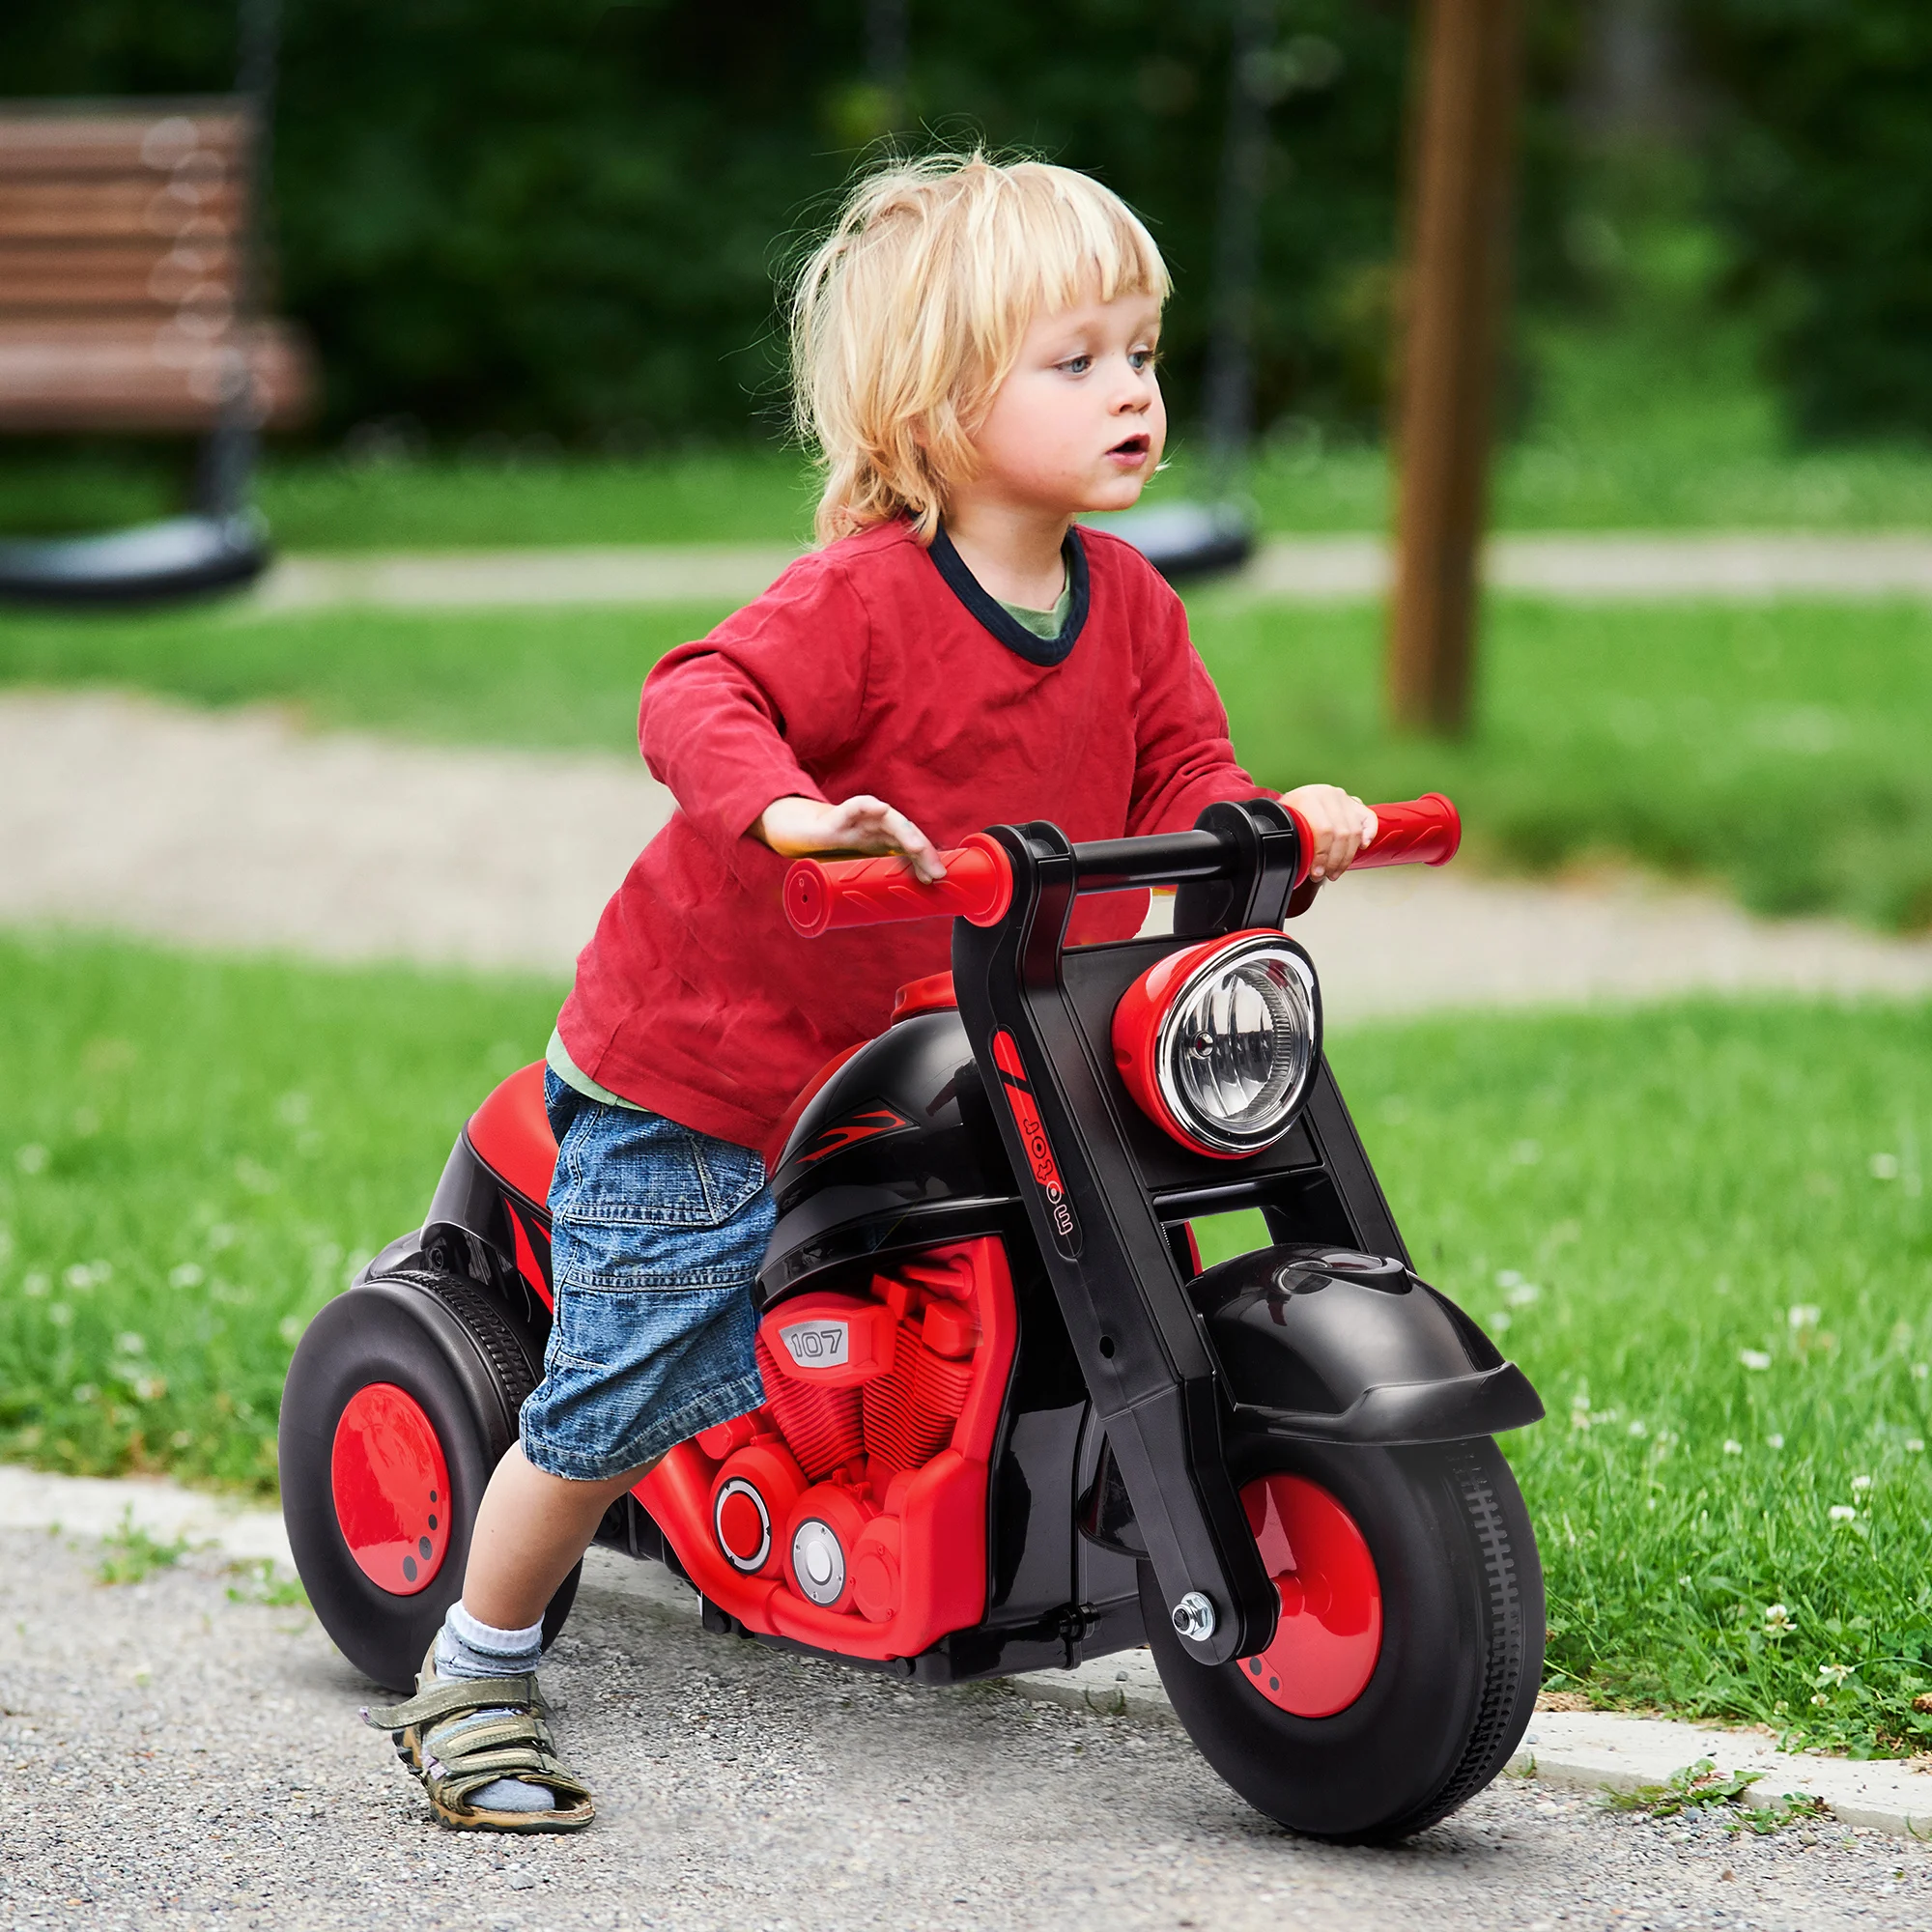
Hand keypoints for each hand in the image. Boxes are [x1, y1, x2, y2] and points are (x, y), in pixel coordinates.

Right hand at [755, 794, 947, 883]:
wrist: (808, 833)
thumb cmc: (837, 852)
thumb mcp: (860, 871)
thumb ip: (875, 884)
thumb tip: (891, 914)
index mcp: (889, 840)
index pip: (914, 849)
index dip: (926, 861)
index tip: (938, 878)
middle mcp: (882, 826)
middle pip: (910, 835)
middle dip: (924, 852)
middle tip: (936, 872)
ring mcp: (866, 817)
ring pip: (892, 820)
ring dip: (906, 833)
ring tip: (917, 848)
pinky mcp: (845, 811)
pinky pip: (860, 806)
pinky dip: (871, 806)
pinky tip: (881, 809)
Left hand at [1281, 784, 1376, 881]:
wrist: (1297, 797)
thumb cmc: (1291, 810)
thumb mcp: (1285, 820)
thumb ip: (1291, 836)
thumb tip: (1293, 862)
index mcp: (1310, 797)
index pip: (1324, 830)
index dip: (1322, 857)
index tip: (1317, 872)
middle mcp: (1330, 795)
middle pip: (1341, 834)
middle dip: (1334, 861)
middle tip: (1326, 874)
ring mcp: (1344, 799)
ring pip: (1355, 832)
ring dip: (1347, 857)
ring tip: (1337, 870)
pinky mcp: (1356, 804)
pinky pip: (1369, 819)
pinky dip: (1369, 834)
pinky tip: (1362, 847)